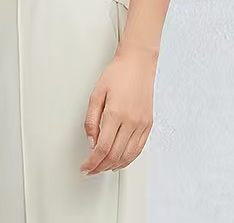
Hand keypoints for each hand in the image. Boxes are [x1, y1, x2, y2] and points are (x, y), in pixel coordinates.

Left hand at [80, 45, 155, 174]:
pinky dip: (128, 159)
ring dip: (113, 166)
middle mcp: (131, 122)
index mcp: (116, 113)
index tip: (85, 167)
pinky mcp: (148, 125)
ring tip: (102, 168)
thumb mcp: (96, 93)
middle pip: (114, 155)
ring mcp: (141, 124)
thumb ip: (91, 120)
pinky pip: (138, 149)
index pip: (102, 148)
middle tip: (90, 170)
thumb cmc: (118, 74)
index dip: (92, 162)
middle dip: (100, 167)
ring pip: (127, 156)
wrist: (138, 63)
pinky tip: (119, 161)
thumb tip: (91, 141)